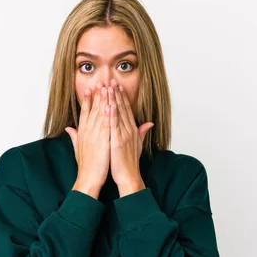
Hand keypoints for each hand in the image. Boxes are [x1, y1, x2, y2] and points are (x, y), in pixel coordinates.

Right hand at [65, 83, 110, 197]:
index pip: (85, 112)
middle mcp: (87, 131)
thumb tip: (68, 128)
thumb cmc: (86, 165)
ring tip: (106, 87)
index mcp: (82, 132)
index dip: (87, 100)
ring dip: (103, 99)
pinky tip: (110, 104)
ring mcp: (94, 135)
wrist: (89, 178)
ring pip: (99, 113)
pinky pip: (106, 124)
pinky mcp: (102, 141)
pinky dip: (108, 114)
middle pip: (92, 109)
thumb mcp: (78, 148)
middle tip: (100, 81)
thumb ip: (74, 136)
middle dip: (97, 94)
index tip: (90, 88)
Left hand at [108, 79, 153, 195]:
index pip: (126, 109)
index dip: (121, 96)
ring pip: (118, 113)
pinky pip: (114, 125)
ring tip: (108, 86)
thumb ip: (142, 132)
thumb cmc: (129, 162)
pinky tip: (108, 104)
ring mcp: (124, 135)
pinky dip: (111, 114)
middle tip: (111, 80)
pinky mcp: (117, 141)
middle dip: (116, 93)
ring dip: (113, 99)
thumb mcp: (138, 144)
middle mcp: (129, 130)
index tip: (116, 85)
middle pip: (122, 108)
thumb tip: (149, 123)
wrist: (129, 176)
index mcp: (132, 130)